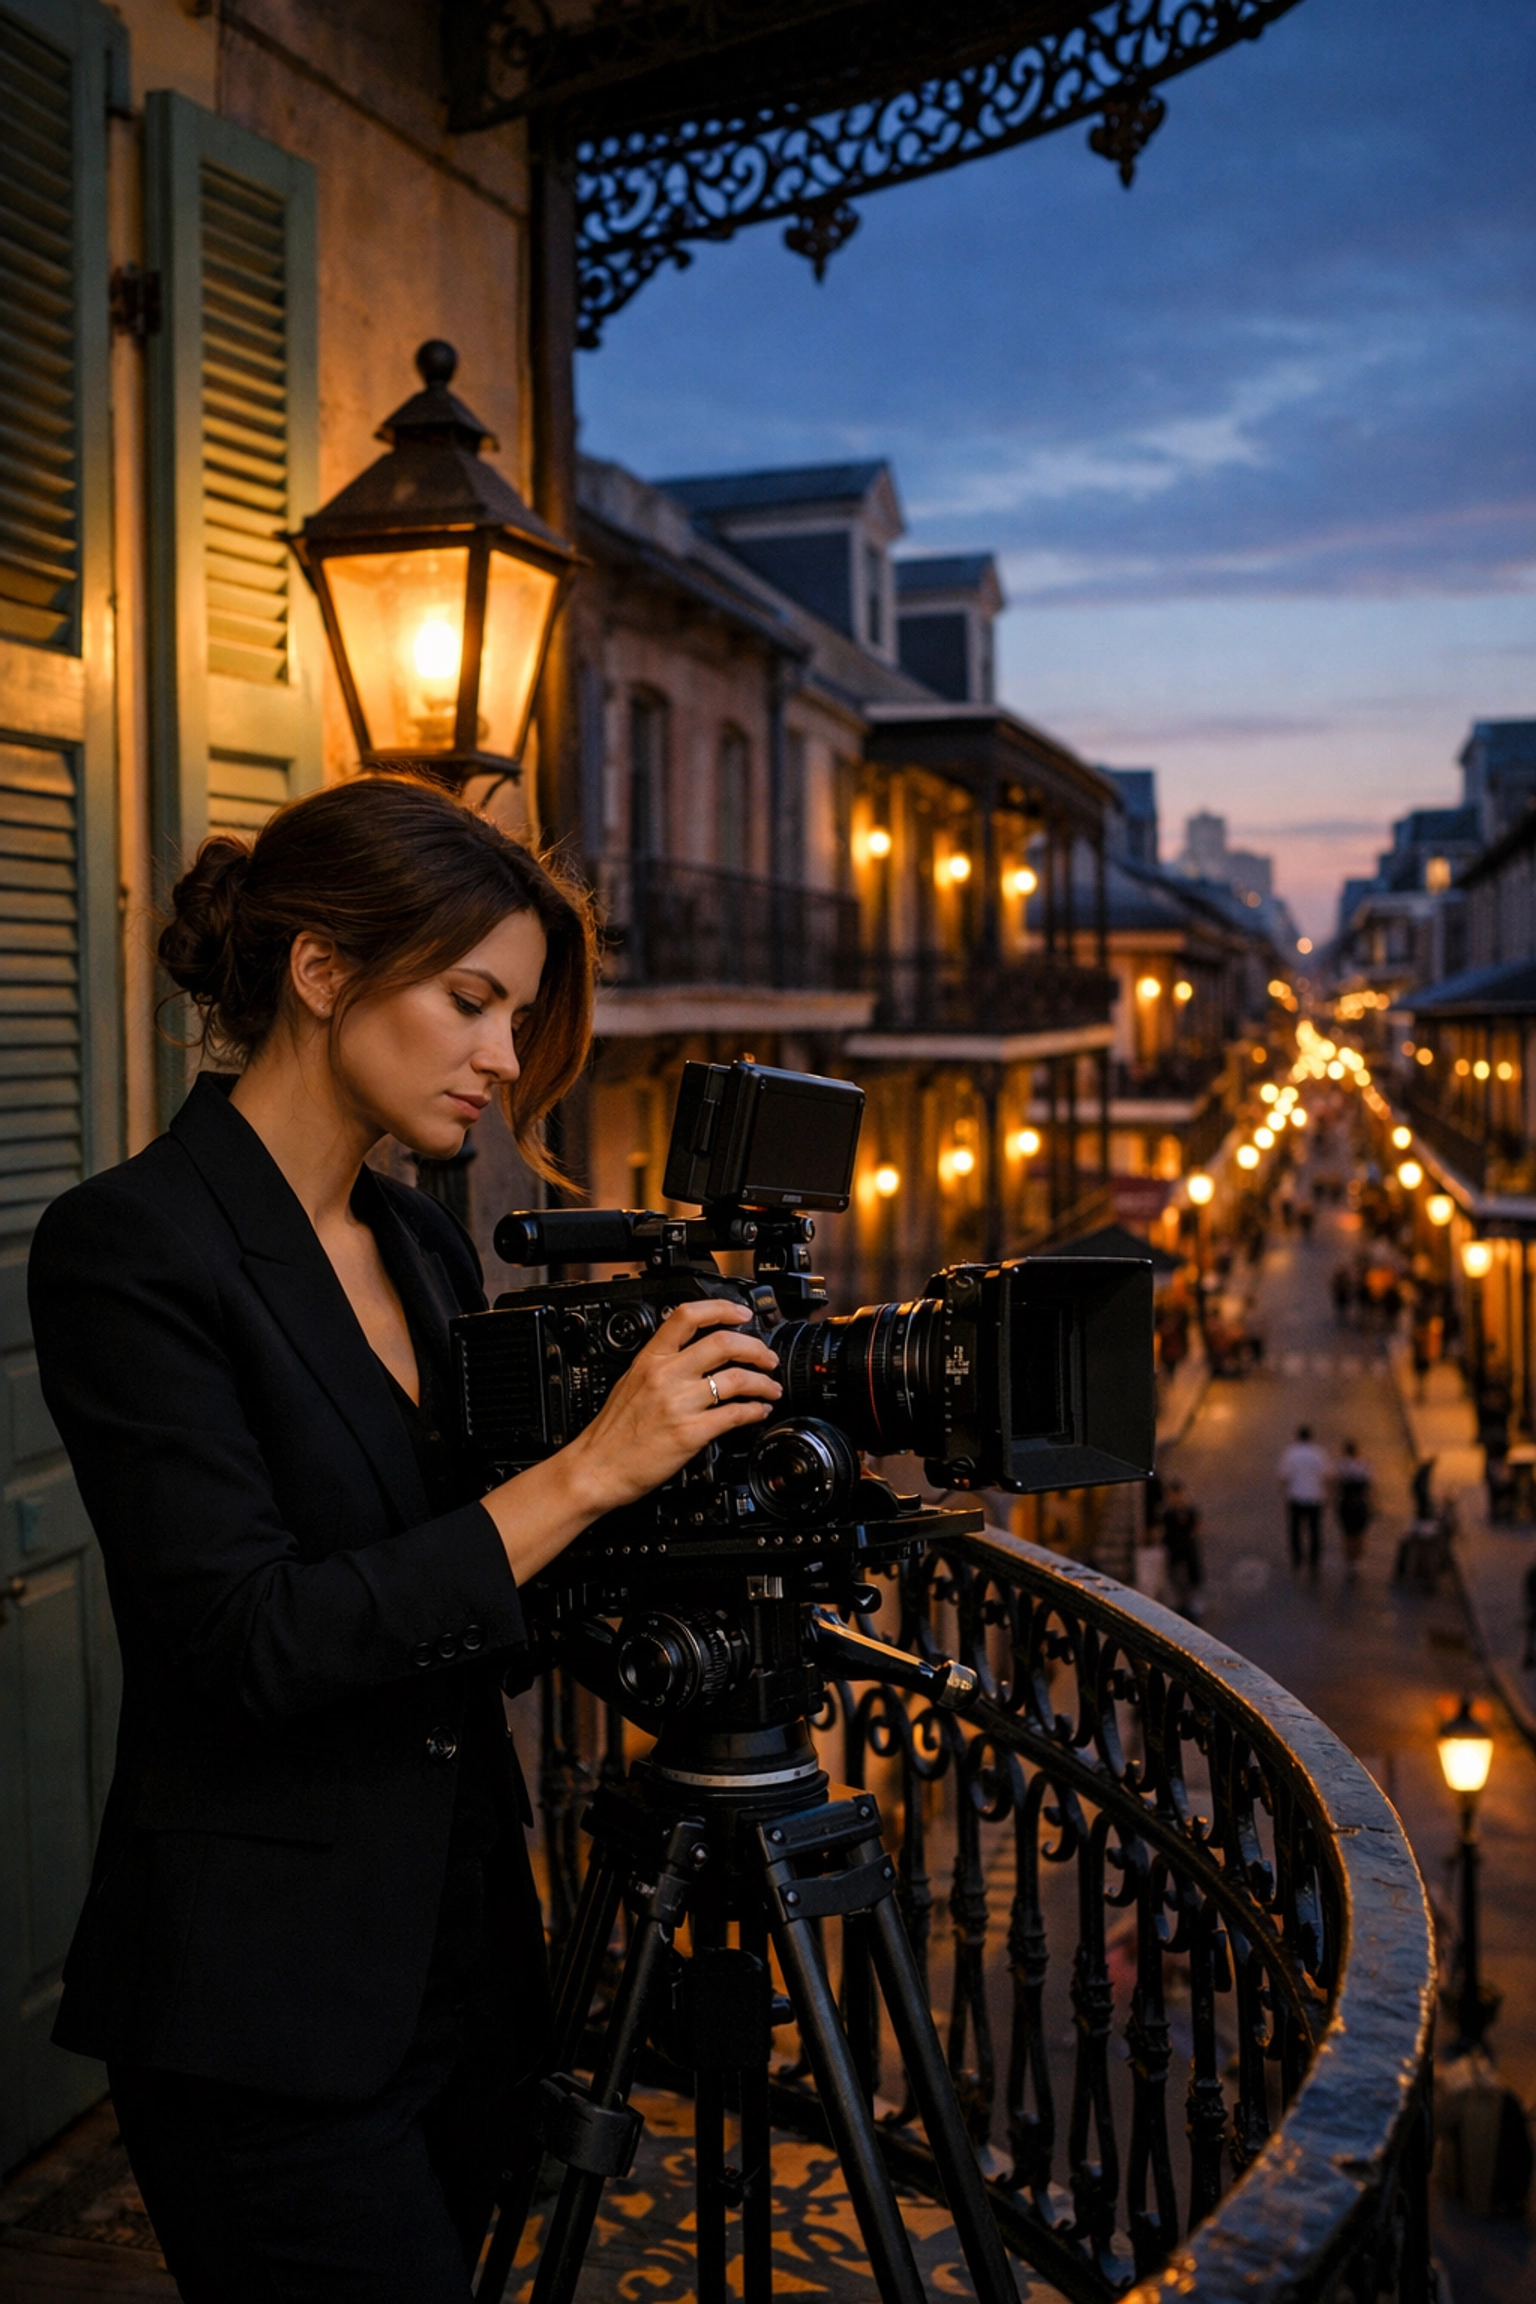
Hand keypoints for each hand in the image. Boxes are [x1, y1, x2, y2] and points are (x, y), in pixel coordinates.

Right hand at [558, 1299, 782, 1519]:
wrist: (596, 1468)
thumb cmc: (612, 1432)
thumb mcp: (631, 1382)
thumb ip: (660, 1363)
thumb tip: (692, 1353)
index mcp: (650, 1359)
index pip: (687, 1316)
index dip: (722, 1309)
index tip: (742, 1314)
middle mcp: (665, 1376)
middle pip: (723, 1343)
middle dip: (755, 1348)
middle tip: (766, 1357)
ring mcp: (679, 1404)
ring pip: (737, 1379)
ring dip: (763, 1383)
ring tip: (770, 1388)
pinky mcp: (690, 1433)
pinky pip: (735, 1414)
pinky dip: (755, 1411)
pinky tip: (758, 1412)